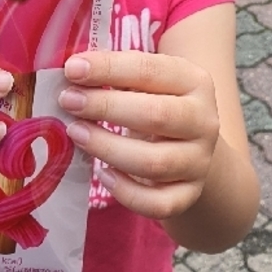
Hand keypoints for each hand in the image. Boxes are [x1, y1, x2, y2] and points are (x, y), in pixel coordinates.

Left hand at [58, 50, 219, 220]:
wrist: (190, 145)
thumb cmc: (155, 102)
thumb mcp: (144, 81)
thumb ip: (113, 73)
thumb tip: (71, 70)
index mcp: (194, 81)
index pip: (150, 70)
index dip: (109, 69)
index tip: (72, 69)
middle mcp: (203, 121)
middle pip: (155, 115)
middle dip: (105, 107)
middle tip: (68, 101)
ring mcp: (198, 161)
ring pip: (153, 162)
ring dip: (107, 148)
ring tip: (76, 133)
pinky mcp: (189, 194)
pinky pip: (158, 203)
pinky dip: (126, 193)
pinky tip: (103, 174)